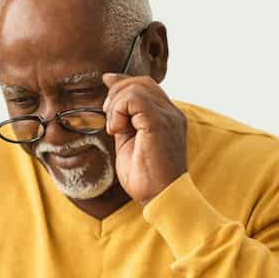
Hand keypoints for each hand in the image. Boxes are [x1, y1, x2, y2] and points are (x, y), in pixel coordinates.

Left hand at [101, 73, 187, 203]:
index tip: (107, 82)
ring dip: (116, 105)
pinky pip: (134, 99)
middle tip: (109, 118)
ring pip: (136, 87)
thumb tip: (112, 102)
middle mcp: (171, 113)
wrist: (160, 196)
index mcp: (166, 117)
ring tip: (114, 128)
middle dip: (117, 92)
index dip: (123, 81)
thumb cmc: (146, 177)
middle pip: (141, 82)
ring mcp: (168, 116)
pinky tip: (117, 130)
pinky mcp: (159, 123)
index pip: (147, 86)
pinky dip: (119, 111)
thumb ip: (124, 121)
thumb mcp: (129, 143)